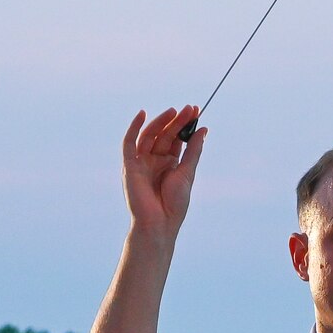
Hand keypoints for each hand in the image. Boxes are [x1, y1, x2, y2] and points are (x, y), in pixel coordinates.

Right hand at [122, 106, 204, 238]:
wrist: (160, 223)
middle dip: (176, 121)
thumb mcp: (187, 173)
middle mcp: (155, 160)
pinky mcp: (129, 166)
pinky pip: (129, 143)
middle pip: (165, 134)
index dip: (185, 125)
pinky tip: (143, 115)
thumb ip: (193, 150)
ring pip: (150, 136)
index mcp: (169, 163)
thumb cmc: (174, 203)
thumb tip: (203, 129)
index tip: (195, 111)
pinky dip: (134, 128)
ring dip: (161, 122)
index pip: (177, 138)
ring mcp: (141, 162)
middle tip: (188, 108)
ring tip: (173, 111)